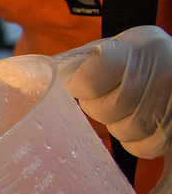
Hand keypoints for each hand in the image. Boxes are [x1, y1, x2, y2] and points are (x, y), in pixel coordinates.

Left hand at [56, 25, 171, 157]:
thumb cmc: (145, 56)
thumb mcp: (119, 45)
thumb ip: (83, 61)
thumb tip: (36, 78)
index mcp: (133, 50)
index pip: (86, 82)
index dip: (79, 87)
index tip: (81, 85)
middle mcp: (156, 77)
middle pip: (100, 110)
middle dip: (97, 105)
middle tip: (110, 94)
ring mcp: (166, 108)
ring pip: (119, 131)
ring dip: (117, 122)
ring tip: (130, 106)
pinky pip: (139, 147)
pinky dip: (136, 139)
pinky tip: (143, 119)